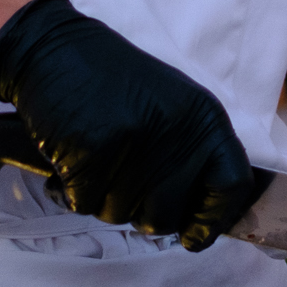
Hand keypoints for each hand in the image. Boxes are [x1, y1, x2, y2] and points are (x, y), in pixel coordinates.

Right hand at [0, 0, 258, 250]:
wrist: (54, 50)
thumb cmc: (112, 85)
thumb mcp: (172, 108)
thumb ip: (192, 155)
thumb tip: (203, 222)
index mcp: (204, 119)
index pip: (233, 184)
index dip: (214, 220)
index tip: (194, 236)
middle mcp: (177, 131)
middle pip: (168, 215)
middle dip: (139, 212)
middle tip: (119, 181)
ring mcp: (136, 141)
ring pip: (120, 214)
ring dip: (100, 198)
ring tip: (94, 159)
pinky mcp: (93, 149)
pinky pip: (82, 203)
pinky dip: (68, 191)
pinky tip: (68, 159)